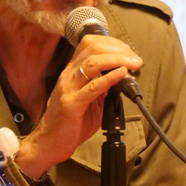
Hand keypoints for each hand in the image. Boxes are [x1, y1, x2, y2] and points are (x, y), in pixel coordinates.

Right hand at [14, 34, 142, 177]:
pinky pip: (92, 87)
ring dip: (117, 60)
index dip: (112, 43)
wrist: (49, 143)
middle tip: (136, 59)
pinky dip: (109, 78)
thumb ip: (103, 88)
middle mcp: (69, 75)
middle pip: (93, 49)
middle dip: (119, 50)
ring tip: (133, 64)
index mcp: (72, 72)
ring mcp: (69, 88)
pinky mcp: (71, 104)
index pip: (90, 44)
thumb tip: (122, 77)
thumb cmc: (70, 122)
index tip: (129, 51)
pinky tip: (122, 74)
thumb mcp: (90, 100)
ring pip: (93, 63)